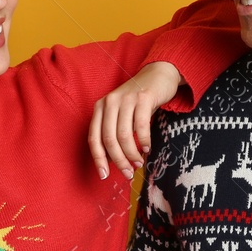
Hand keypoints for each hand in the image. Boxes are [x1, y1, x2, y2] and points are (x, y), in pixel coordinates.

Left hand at [87, 62, 181, 179]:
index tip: (104, 176)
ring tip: (138, 163)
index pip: (94, 138)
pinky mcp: (143, 98)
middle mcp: (109, 102)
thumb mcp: (122, 115)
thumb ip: (114, 133)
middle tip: (128, 173)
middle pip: (109, 140)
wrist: (157, 75)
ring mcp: (125, 99)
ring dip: (131, 154)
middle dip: (118, 161)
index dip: (98, 159)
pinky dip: (143, 141)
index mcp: (99, 107)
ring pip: (123, 135)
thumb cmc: (138, 101)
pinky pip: (140, 126)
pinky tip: (147, 149)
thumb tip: (112, 161)